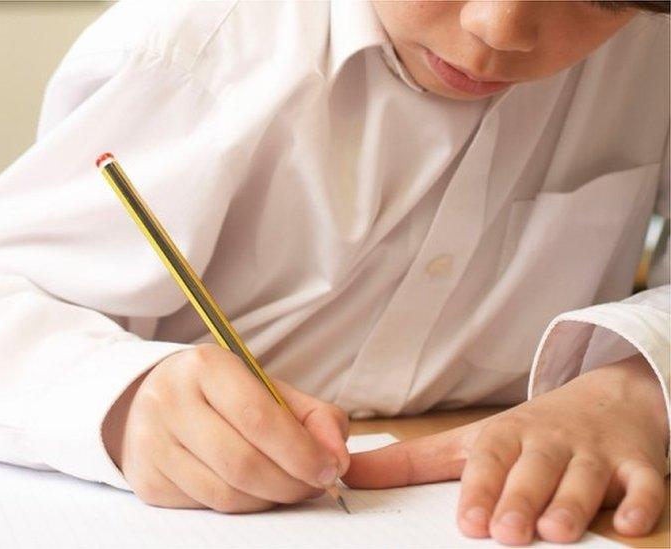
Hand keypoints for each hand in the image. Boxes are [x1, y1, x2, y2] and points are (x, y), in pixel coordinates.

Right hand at [102, 344, 350, 512]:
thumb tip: (337, 456)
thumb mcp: (265, 388)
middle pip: (243, 463)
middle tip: (314, 485)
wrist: (150, 401)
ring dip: (269, 499)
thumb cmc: (219, 394)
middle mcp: (169, 401)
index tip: (329, 467)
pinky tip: (251, 489)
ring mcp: (152, 443)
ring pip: (226, 494)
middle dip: (291, 483)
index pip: (258, 418)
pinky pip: (207, 507)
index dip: (301, 451)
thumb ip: (312, 416)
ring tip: (286, 486)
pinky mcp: (147, 480)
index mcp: (204, 366)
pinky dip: (241, 505)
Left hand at [343, 354, 668, 544]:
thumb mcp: (470, 442)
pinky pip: (645, 485)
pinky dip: (641, 503)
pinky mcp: (637, 466)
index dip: (479, 489)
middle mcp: (549, 443)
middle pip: (534, 471)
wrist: (608, 400)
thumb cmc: (528, 434)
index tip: (468, 521)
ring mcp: (595, 454)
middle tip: (506, 532)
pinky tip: (630, 524)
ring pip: (586, 480)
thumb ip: (411, 463)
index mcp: (505, 436)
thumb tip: (348, 475)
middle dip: (520, 499)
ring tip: (555, 531)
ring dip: (572, 504)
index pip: (488, 460)